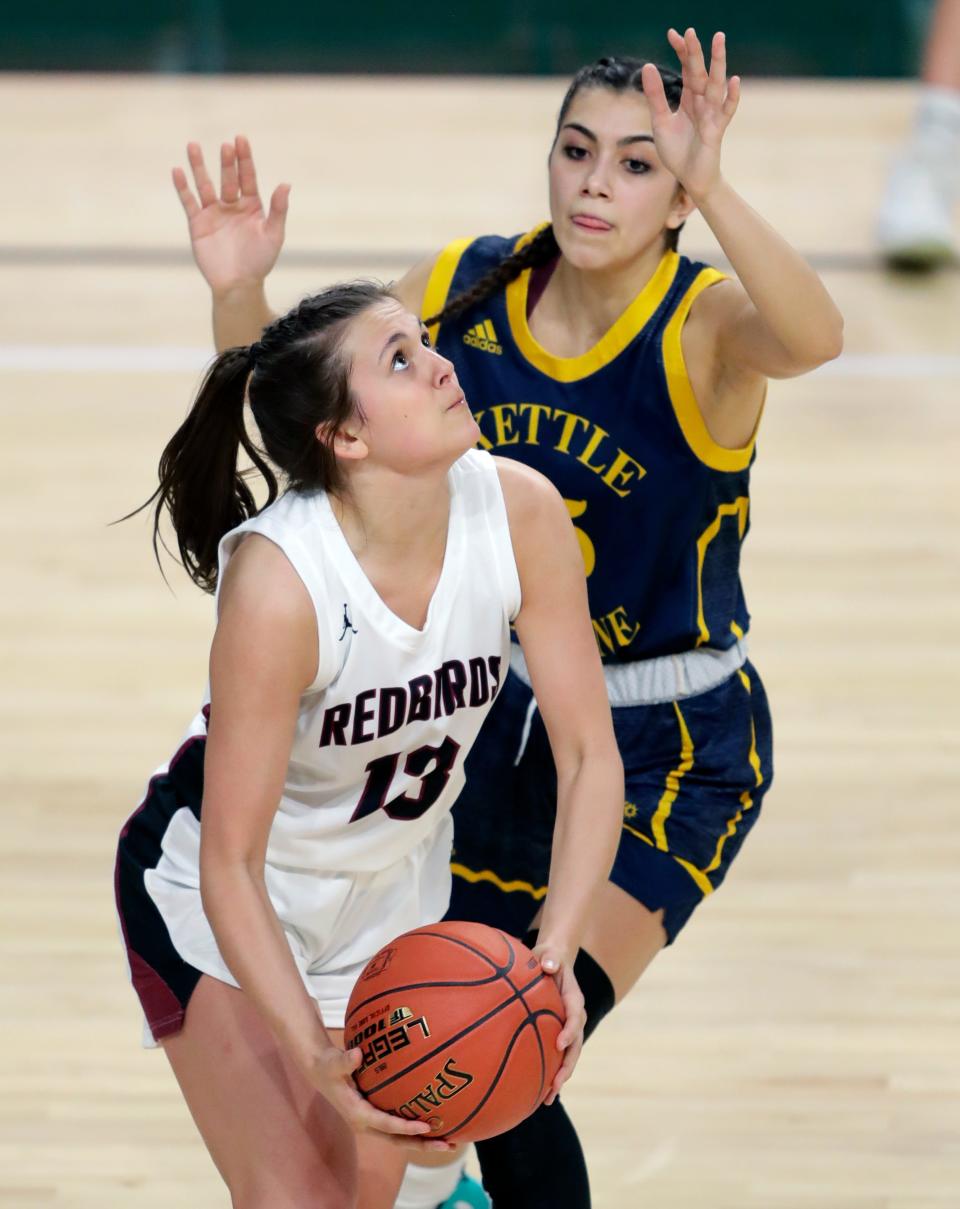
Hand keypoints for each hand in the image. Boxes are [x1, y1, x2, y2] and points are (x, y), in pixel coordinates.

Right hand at [172, 135, 289, 294]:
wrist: (238, 285)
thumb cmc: (259, 262)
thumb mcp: (274, 235)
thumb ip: (279, 210)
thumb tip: (286, 184)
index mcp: (252, 206)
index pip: (248, 177)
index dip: (245, 159)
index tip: (241, 139)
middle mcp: (232, 205)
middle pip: (228, 178)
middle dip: (227, 162)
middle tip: (226, 146)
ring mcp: (214, 213)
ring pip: (205, 184)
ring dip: (199, 166)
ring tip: (193, 146)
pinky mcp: (198, 223)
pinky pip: (189, 202)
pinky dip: (183, 187)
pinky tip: (177, 171)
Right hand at [303, 1043, 455, 1153]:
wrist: (321, 1072)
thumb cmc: (329, 1066)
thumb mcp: (333, 1063)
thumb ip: (345, 1061)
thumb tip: (357, 1054)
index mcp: (358, 1114)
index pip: (386, 1125)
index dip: (406, 1127)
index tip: (427, 1127)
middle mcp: (367, 1124)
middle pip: (399, 1141)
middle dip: (424, 1145)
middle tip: (449, 1144)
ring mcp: (372, 1123)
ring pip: (401, 1139)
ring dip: (424, 1142)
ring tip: (451, 1141)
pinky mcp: (376, 1117)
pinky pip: (399, 1129)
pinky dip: (417, 1130)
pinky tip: (437, 1124)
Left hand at [533, 943, 585, 1105]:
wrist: (553, 961)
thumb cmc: (548, 957)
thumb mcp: (549, 954)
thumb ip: (550, 959)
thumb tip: (548, 966)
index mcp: (574, 998)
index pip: (576, 1016)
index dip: (570, 1031)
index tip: (559, 1044)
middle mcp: (575, 1017)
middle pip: (576, 1045)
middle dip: (567, 1066)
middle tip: (556, 1084)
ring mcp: (568, 1028)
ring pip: (568, 1056)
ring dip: (561, 1076)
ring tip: (548, 1098)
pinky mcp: (559, 1034)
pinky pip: (557, 1055)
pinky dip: (550, 1072)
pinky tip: (537, 1091)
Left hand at [642, 28, 740, 202]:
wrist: (690, 178)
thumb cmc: (677, 150)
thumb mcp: (660, 121)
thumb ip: (655, 96)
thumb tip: (647, 66)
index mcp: (688, 98)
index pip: (686, 69)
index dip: (681, 52)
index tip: (673, 34)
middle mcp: (701, 102)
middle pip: (699, 72)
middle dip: (695, 53)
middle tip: (690, 31)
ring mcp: (711, 114)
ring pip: (715, 85)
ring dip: (717, 63)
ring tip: (718, 41)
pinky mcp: (716, 131)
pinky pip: (726, 111)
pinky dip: (732, 97)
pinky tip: (735, 82)